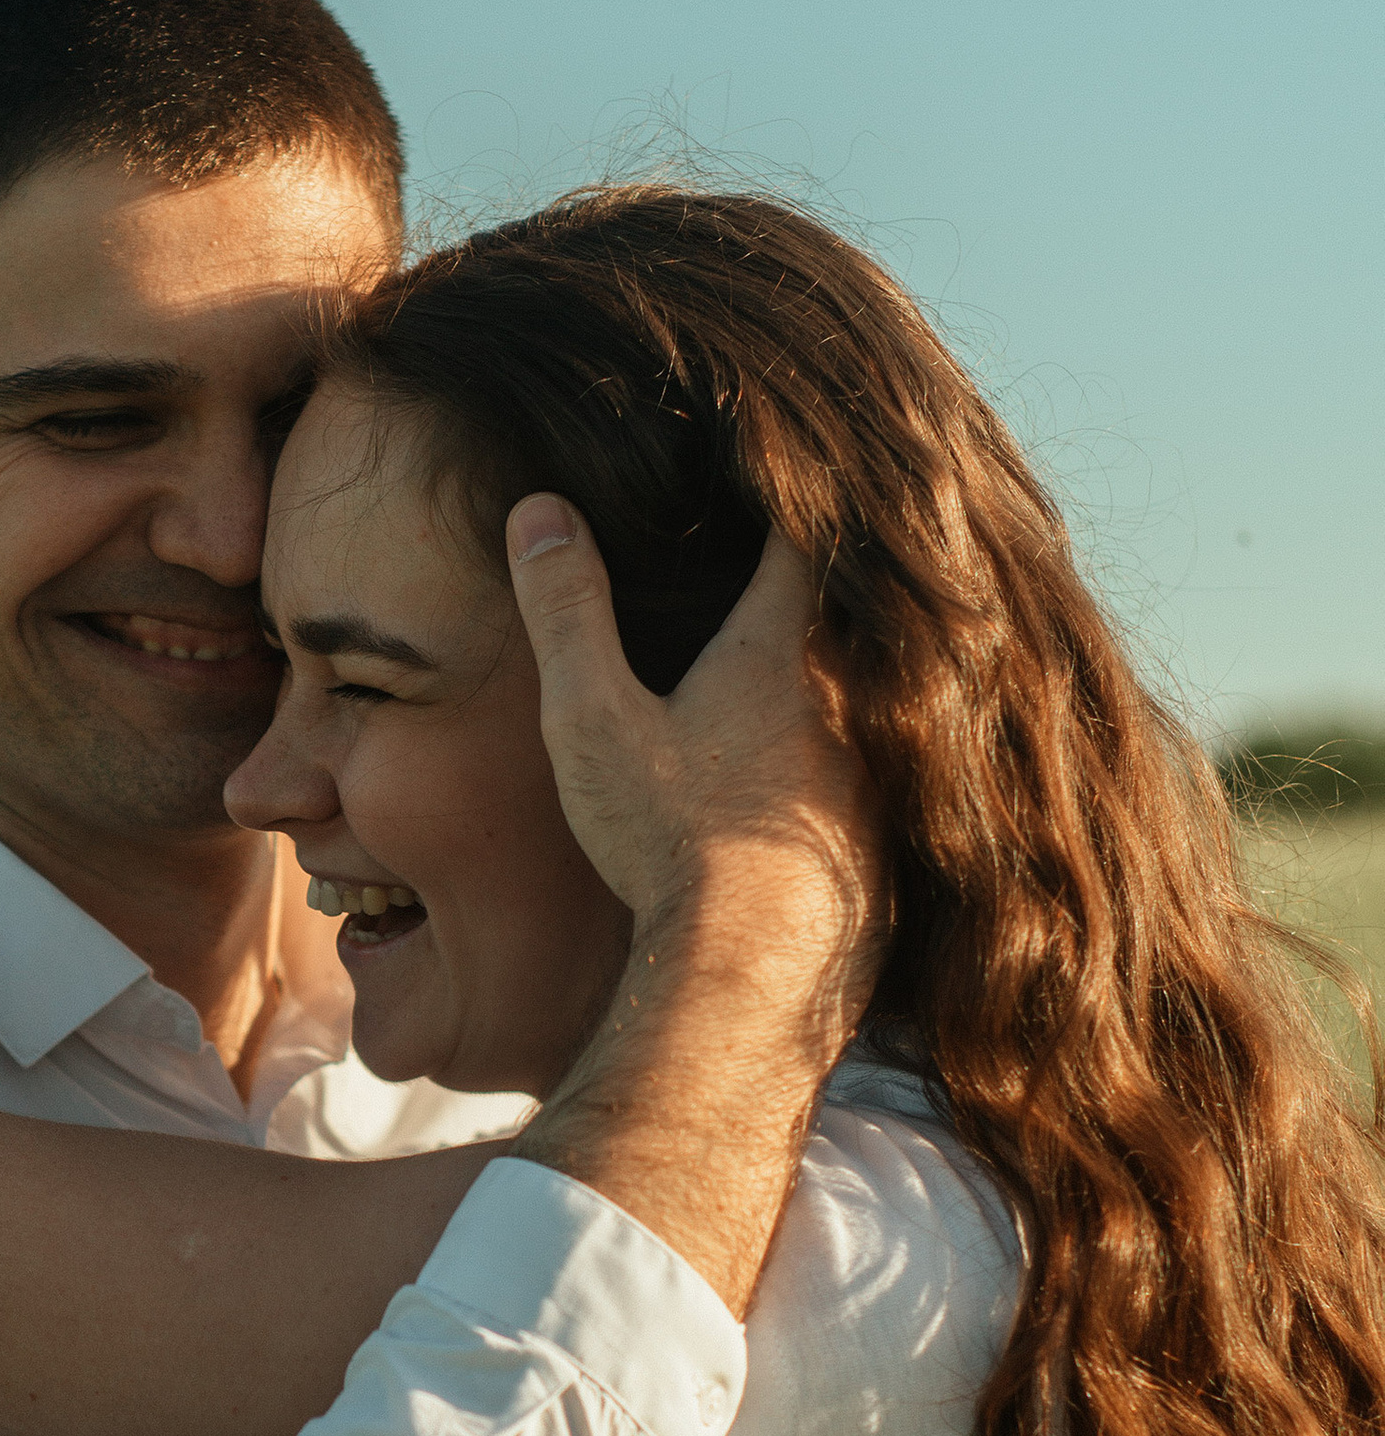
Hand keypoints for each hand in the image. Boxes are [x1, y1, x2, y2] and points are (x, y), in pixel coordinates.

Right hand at [505, 497, 882, 1060]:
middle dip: (836, 572)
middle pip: (858, 603)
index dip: (791, 492)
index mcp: (780, 648)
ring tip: (825, 654)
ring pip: (884, 685)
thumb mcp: (593, 721)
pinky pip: (894, 765)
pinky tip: (838, 769)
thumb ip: (566, 614)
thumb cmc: (668, 840)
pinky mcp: (895, 833)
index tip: (775, 464)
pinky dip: (872, 748)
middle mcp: (852, 693)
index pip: (802, 534)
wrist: (753, 971)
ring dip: (859, 664)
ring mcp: (884, 765)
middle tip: (811, 543)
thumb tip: (540, 510)